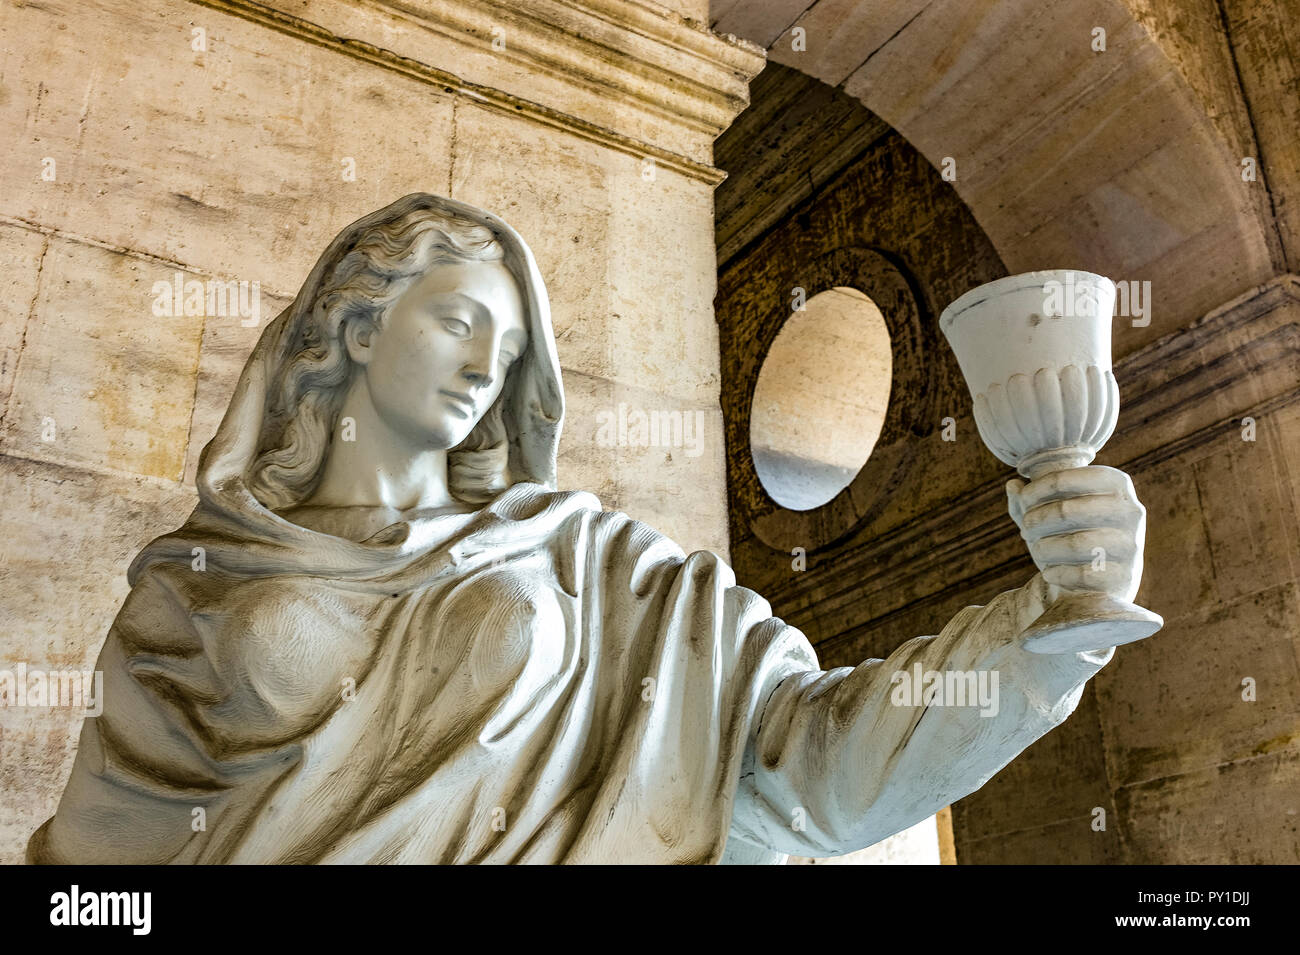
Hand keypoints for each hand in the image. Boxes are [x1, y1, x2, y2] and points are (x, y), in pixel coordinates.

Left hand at [1006, 465, 1145, 604]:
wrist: (1101, 581)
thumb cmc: (1073, 534)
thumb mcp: (1052, 511)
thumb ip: (1029, 499)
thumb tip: (1012, 485)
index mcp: (1115, 483)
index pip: (1065, 478)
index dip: (1035, 490)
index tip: (1024, 501)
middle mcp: (1130, 510)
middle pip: (1066, 511)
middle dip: (1035, 521)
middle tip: (1025, 529)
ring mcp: (1130, 544)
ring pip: (1075, 544)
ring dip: (1043, 548)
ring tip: (1036, 549)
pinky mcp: (1124, 576)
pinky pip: (1081, 574)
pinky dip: (1056, 573)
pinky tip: (1049, 573)